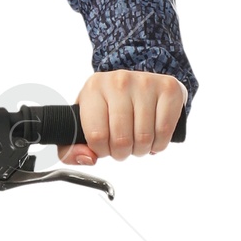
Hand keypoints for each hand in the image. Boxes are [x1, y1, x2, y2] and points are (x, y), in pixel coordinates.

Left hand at [60, 69, 186, 163]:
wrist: (139, 84)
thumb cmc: (110, 106)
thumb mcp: (83, 123)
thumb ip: (71, 148)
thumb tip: (87, 158)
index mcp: (93, 88)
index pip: (96, 136)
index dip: (102, 151)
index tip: (105, 147)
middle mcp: (119, 81)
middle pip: (121, 139)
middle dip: (122, 153)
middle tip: (123, 147)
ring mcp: (145, 82)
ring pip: (144, 138)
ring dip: (141, 150)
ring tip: (137, 141)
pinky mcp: (168, 88)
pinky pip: (164, 131)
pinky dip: (159, 143)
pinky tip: (153, 137)